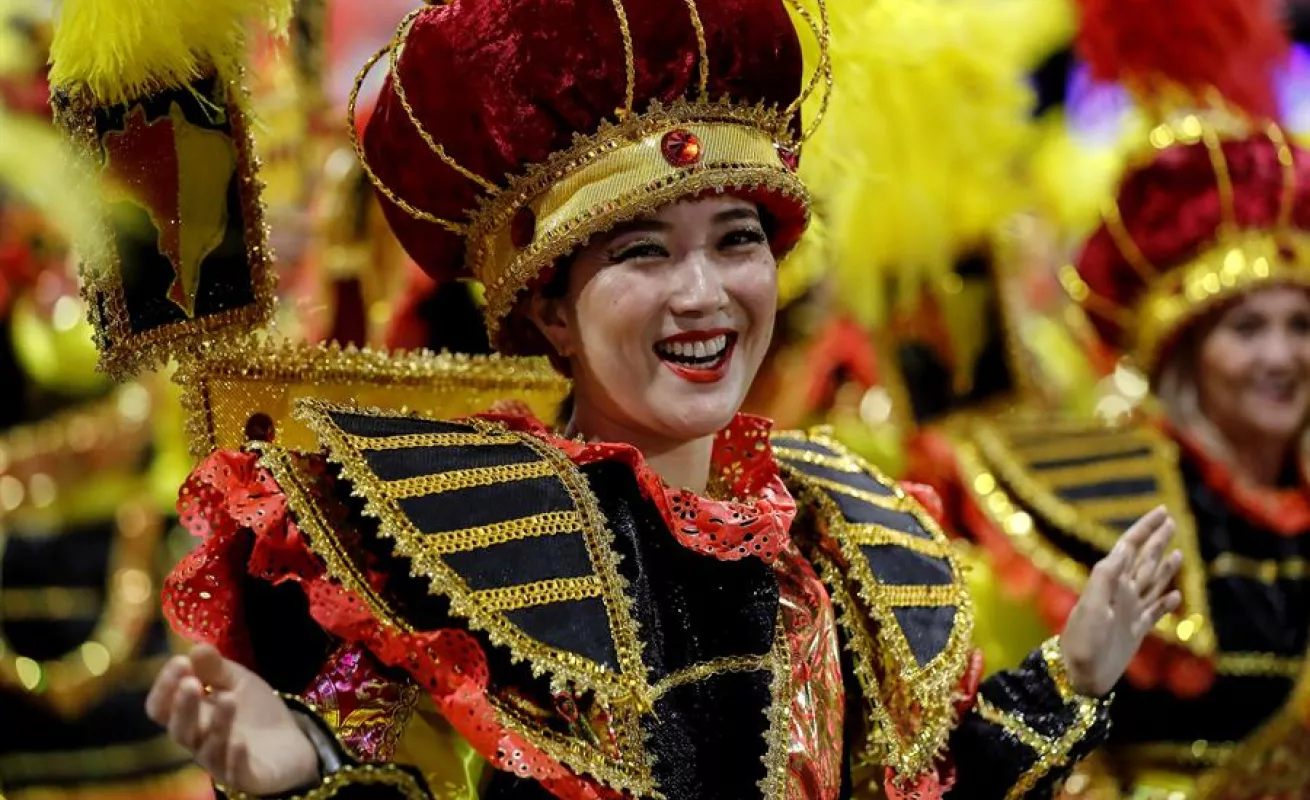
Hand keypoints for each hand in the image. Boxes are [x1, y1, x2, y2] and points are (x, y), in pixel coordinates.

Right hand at [145, 644, 319, 794]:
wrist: (291, 743)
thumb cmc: (255, 711)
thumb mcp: (238, 682)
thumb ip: (216, 669)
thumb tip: (195, 647)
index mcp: (191, 717)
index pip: (162, 708)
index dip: (165, 687)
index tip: (179, 662)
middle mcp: (199, 742)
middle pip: (180, 730)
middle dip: (183, 706)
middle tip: (190, 683)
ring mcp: (221, 762)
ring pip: (208, 749)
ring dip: (217, 724)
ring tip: (228, 699)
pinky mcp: (245, 777)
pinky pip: (235, 772)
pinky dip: (236, 758)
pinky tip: (240, 742)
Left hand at [1060, 506, 1182, 696]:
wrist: (1078, 675)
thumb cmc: (1082, 642)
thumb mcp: (1092, 607)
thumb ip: (1106, 578)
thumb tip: (1123, 550)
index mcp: (1111, 582)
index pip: (1131, 547)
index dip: (1145, 528)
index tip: (1163, 511)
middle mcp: (1122, 593)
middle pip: (1144, 559)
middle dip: (1157, 539)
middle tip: (1171, 520)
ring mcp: (1129, 612)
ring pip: (1152, 583)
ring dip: (1164, 567)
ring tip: (1177, 552)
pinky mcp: (1135, 632)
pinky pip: (1154, 612)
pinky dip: (1166, 603)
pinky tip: (1175, 596)